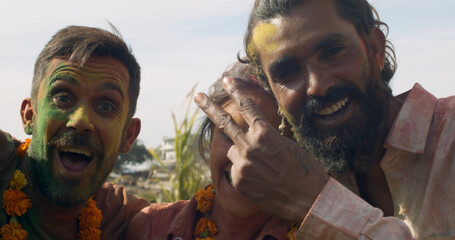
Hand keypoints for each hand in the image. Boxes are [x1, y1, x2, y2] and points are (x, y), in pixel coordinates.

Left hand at [194, 77, 328, 222]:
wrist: (308, 200)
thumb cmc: (304, 170)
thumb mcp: (287, 145)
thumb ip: (265, 137)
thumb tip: (251, 136)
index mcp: (264, 132)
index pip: (246, 106)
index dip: (235, 92)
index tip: (226, 80)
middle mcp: (249, 145)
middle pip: (224, 123)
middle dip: (209, 107)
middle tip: (198, 96)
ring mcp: (241, 164)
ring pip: (232, 152)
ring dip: (242, 155)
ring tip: (263, 169)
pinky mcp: (238, 181)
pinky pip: (236, 171)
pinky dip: (245, 174)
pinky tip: (261, 182)